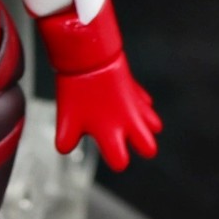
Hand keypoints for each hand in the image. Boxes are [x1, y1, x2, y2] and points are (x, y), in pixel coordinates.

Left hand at [54, 55, 161, 170]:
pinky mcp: (137, 90)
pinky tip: (124, 99)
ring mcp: (136, 106)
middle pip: (149, 148)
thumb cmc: (78, 89)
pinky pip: (144, 102)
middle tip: (125, 138)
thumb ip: (66, 139)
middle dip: (142, 146)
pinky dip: (138, 104)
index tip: (110, 152)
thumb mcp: (66, 118)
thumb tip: (65, 148)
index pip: (121, 162)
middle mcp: (128, 123)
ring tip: (126, 118)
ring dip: (144, 125)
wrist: (89, 56)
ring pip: (153, 124)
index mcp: (111, 133)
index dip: (115, 160)